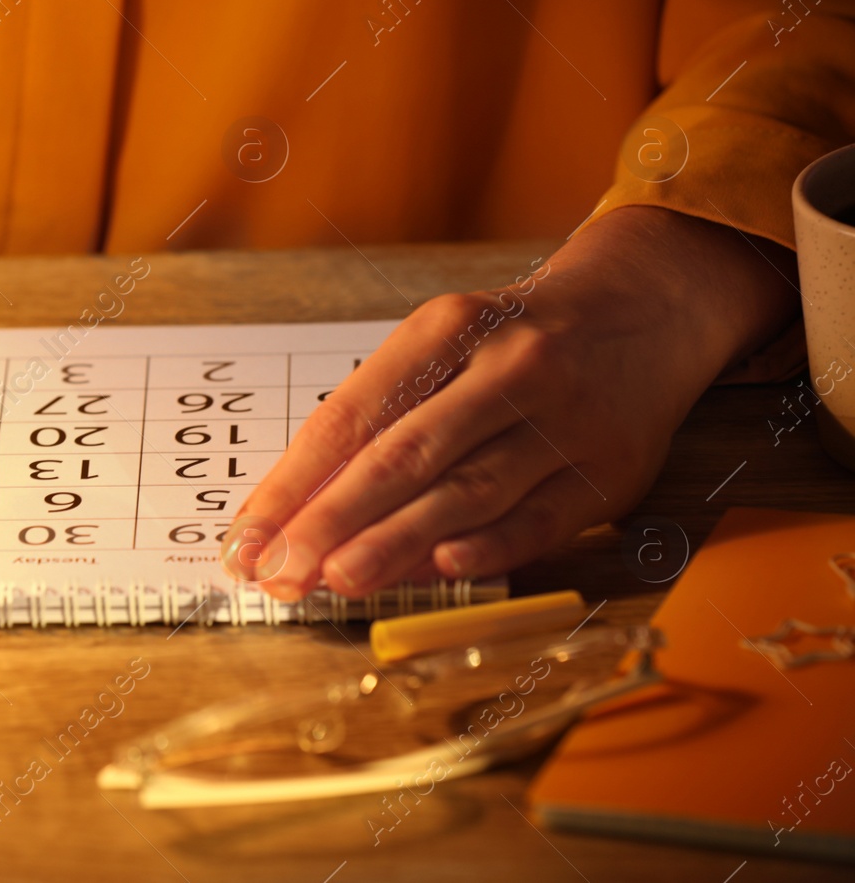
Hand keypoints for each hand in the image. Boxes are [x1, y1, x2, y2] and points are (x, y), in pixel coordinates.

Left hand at [224, 205, 799, 598]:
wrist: (645, 309)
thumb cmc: (513, 341)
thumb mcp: (444, 347)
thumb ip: (381, 421)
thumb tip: (305, 517)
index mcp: (449, 327)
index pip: (350, 415)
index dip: (292, 483)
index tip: (245, 537)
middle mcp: (509, 367)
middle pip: (403, 455)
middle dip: (331, 520)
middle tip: (278, 572)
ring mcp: (565, 419)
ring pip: (466, 492)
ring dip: (395, 544)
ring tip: (335, 581)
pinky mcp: (610, 470)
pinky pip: (540, 520)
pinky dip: (489, 548)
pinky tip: (440, 569)